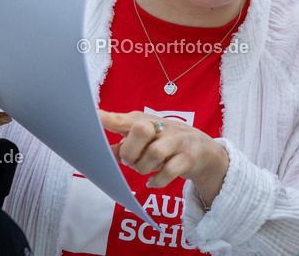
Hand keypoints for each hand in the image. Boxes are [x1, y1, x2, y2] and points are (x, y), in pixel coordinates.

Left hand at [99, 110, 229, 205]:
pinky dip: (156, 181)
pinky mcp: (188, 158)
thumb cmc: (166, 143)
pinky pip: (168, 173)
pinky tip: (153, 182)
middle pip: (141, 130)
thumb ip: (124, 145)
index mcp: (147, 121)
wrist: (203, 150)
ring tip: (143, 169)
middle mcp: (162, 127)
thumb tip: (103, 152)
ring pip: (154, 153)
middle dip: (130, 150)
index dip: (110, 118)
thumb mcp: (146, 140)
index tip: (94, 116)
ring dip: (143, 167)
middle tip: (129, 159)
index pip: (126, 119)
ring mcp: (177, 142)